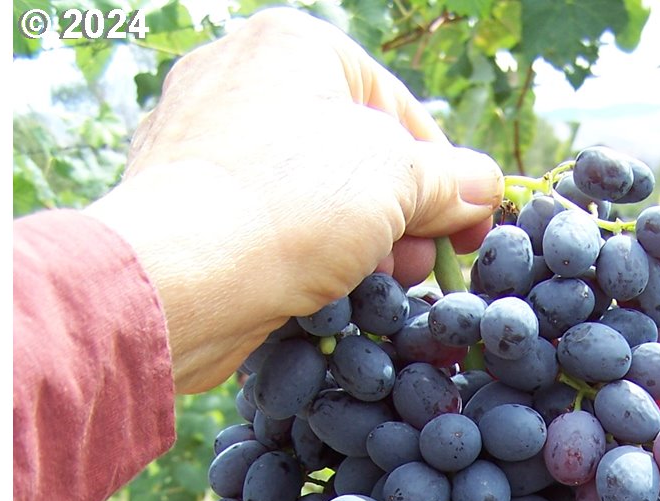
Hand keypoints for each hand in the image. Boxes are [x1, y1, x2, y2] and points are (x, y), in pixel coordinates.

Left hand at [88, 7, 503, 393]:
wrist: (177, 281)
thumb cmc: (290, 208)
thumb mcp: (399, 183)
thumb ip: (451, 181)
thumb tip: (482, 188)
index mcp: (293, 45)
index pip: (397, 109)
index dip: (446, 177)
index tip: (469, 234)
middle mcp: (238, 76)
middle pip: (353, 153)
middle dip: (398, 219)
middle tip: (416, 271)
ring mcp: (201, 138)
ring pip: (309, 194)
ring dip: (355, 246)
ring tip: (371, 290)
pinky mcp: (182, 200)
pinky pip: (263, 223)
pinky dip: (298, 256)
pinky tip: (318, 296)